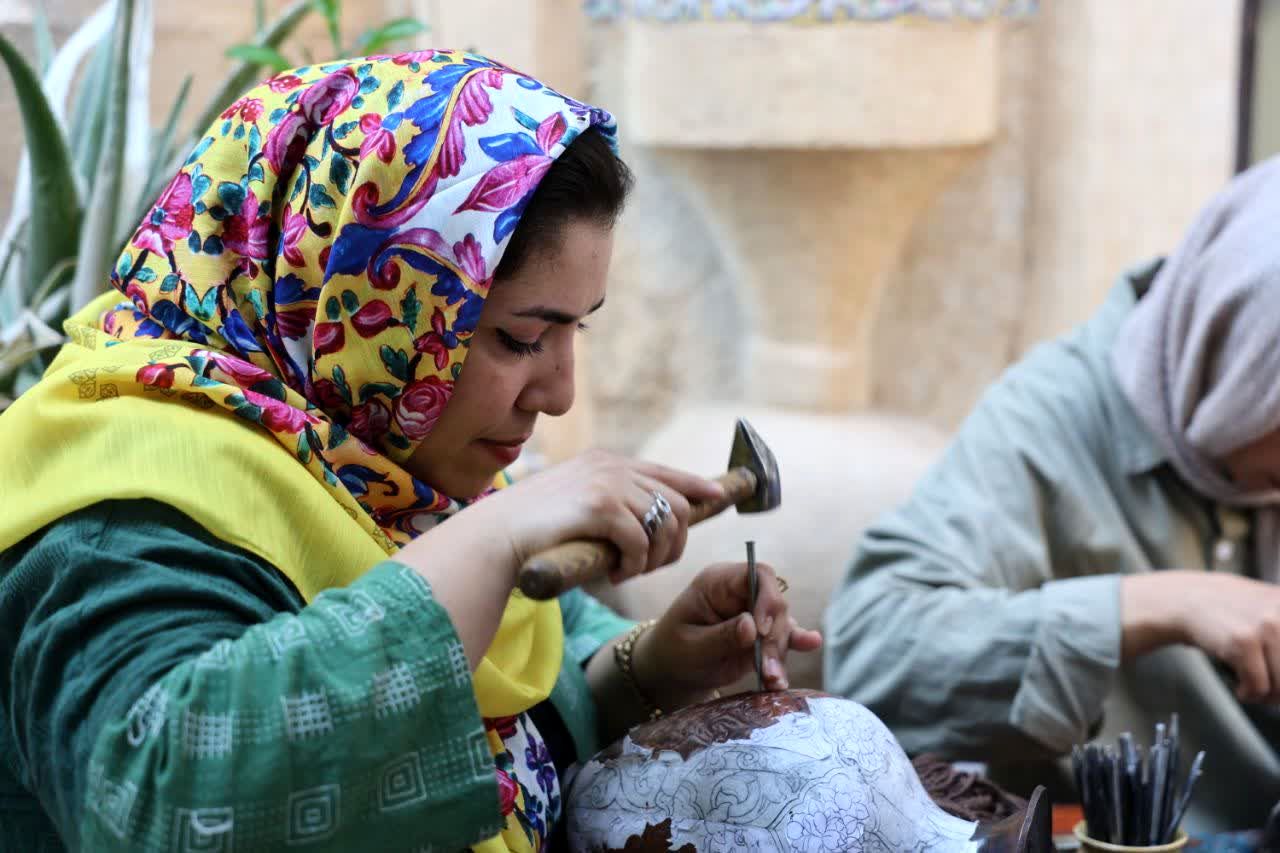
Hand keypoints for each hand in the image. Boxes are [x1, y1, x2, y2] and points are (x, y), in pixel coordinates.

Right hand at [462, 449, 724, 583]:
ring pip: (663, 524)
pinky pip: (640, 541)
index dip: (696, 487)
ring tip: (630, 571)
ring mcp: (606, 483)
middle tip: (651, 566)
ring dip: (653, 557)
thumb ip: (609, 502)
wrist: (495, 535)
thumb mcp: (576, 504)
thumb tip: (648, 522)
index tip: (717, 499)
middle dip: (674, 541)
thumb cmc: (532, 528)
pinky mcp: (600, 506)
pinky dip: (634, 564)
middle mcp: (611, 466)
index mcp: (606, 461)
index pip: (665, 472)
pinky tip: (615, 573)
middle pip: (675, 503)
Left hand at [631, 561, 822, 711]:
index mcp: (719, 582)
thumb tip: (751, 627)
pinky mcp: (762, 636)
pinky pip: (784, 639)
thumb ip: (721, 636)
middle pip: (775, 604)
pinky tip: (810, 643)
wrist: (673, 672)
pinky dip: (792, 648)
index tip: (762, 630)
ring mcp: (754, 614)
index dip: (768, 598)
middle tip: (766, 668)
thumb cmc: (674, 651)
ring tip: (774, 680)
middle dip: (775, 637)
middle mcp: (741, 594)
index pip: (757, 574)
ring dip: (780, 653)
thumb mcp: (691, 647)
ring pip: (783, 626)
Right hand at [1122, 571, 1279, 701]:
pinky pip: (1258, 687)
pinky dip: (1249, 693)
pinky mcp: (1243, 641)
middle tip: (1272, 692)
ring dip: (1268, 695)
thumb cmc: (1234, 611)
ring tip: (1255, 686)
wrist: (1189, 599)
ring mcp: (1267, 626)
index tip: (1277, 680)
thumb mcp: (1275, 610)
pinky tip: (1240, 685)